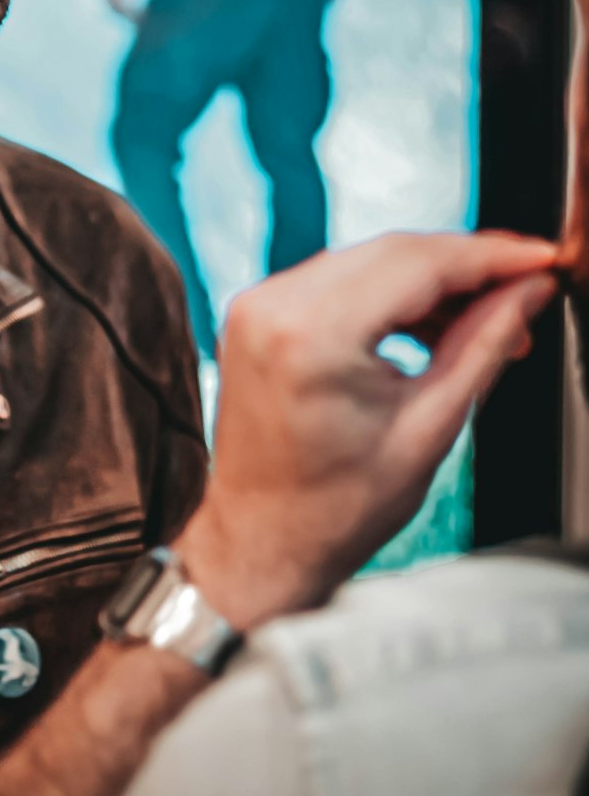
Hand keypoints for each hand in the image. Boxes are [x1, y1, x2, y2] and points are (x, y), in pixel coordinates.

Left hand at [178, 231, 557, 626]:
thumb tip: (528, 291)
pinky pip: (335, 281)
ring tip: (484, 323)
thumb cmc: (336, 508)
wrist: (260, 542)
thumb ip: (483, 345)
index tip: (539, 257)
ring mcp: (257, 305)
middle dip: (465, 267)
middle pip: (392, 253)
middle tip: (524, 290)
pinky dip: (386, 295)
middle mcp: (274, 306)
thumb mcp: (430, 427)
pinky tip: (430, 325)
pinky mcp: (255, 314)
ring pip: (366, 261)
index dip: (490, 255)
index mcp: (313, 335)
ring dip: (429, 282)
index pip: (419, 263)